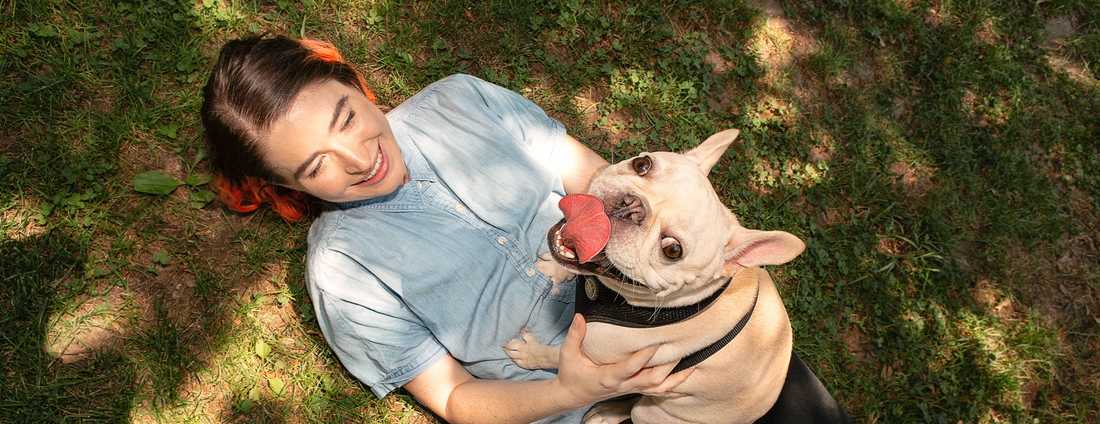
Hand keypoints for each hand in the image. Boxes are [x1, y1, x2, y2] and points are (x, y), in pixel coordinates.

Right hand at [552, 314, 694, 407]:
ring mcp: (630, 389)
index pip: (628, 368)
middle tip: (681, 348)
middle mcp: (622, 385)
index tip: (655, 343)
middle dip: (667, 366)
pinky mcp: (634, 389)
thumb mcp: (568, 354)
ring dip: (675, 377)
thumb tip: (580, 316)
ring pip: (658, 388)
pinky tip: (686, 375)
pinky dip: (674, 384)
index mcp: (607, 377)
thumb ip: (574, 335)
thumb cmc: (571, 374)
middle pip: (650, 380)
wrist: (572, 394)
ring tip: (692, 363)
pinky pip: (658, 390)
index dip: (643, 357)